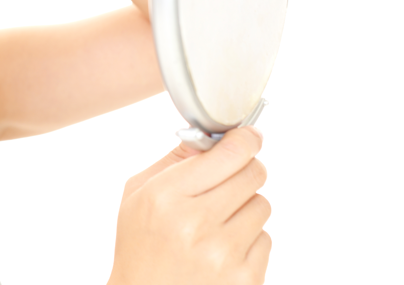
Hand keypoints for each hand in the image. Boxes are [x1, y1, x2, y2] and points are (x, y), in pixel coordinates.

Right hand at [109, 127, 271, 284]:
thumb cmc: (140, 245)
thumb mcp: (137, 195)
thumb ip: (174, 160)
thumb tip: (212, 134)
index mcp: (166, 196)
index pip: (230, 153)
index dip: (245, 140)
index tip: (248, 138)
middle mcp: (196, 223)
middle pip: (254, 174)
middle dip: (244, 171)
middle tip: (228, 180)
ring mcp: (224, 253)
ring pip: (262, 205)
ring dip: (244, 208)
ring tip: (217, 224)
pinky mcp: (245, 277)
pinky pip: (266, 239)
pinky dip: (249, 240)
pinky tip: (222, 249)